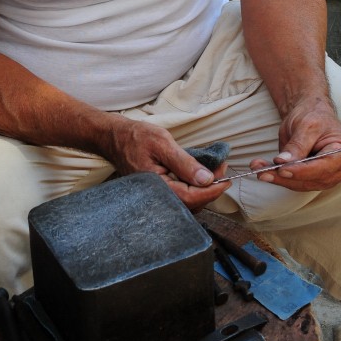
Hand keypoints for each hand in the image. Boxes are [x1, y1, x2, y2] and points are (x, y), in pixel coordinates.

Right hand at [105, 117, 231, 211]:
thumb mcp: (162, 143)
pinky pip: (178, 197)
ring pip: (186, 202)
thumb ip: (184, 162)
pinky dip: (192, 189)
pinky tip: (198, 176)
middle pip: (191, 203)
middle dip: (210, 189)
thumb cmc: (135, 137)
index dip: (212, 191)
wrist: (113, 137)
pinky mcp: (157, 192)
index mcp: (156, 186)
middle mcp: (155, 196)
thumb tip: (206, 179)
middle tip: (222, 170)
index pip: (191, 197)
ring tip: (214, 171)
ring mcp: (155, 195)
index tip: (226, 180)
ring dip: (203, 190)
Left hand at [249, 96, 340, 191]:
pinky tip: (262, 169)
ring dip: (276, 178)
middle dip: (284, 177)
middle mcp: (339, 169)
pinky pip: (294, 182)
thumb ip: (298, 145)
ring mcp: (325, 176)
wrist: (310, 114)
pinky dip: (277, 177)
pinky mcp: (311, 179)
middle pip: (310, 180)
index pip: (323, 167)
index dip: (302, 171)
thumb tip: (283, 162)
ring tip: (257, 168)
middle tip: (262, 171)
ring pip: (299, 184)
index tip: (282, 170)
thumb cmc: (314, 116)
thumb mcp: (307, 125)